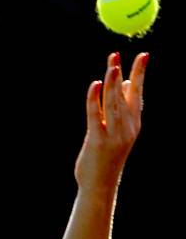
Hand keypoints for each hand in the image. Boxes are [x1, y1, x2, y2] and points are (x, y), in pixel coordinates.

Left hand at [74, 52, 148, 193]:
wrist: (101, 185)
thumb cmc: (107, 157)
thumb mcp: (119, 131)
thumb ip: (122, 108)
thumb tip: (125, 83)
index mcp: (133, 124)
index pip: (138, 94)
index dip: (140, 74)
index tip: (143, 55)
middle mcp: (126, 128)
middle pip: (124, 95)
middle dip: (121, 73)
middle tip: (115, 54)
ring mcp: (113, 135)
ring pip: (112, 103)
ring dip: (111, 83)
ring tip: (111, 65)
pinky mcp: (98, 141)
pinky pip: (95, 116)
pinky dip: (94, 100)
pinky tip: (95, 85)